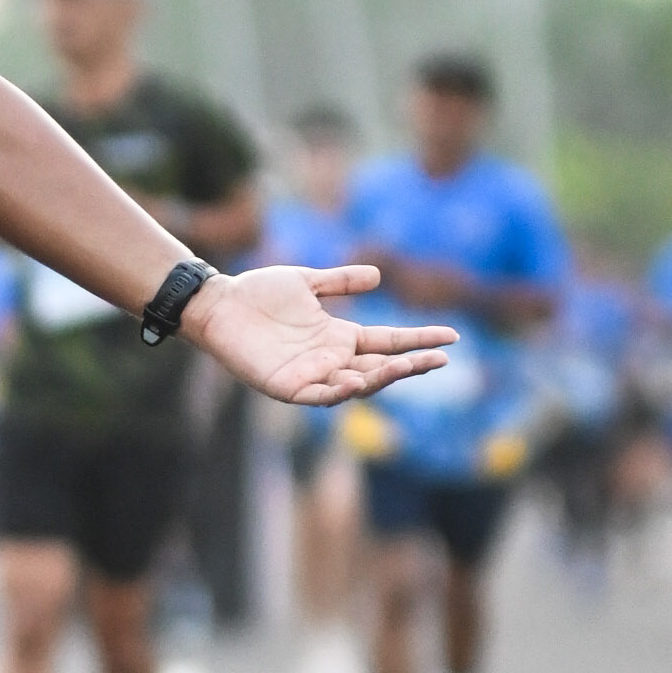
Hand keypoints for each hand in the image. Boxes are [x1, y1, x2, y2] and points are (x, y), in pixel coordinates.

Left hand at [187, 262, 454, 405]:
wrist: (219, 303)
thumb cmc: (258, 293)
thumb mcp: (306, 282)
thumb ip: (340, 281)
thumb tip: (378, 275)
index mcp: (339, 337)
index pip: (389, 341)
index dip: (419, 340)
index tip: (452, 336)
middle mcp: (331, 360)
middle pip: (380, 367)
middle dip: (410, 365)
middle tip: (439, 359)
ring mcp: (311, 375)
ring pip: (356, 385)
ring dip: (381, 378)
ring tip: (404, 366)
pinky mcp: (287, 387)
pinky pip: (319, 396)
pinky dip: (338, 392)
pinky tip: (355, 382)